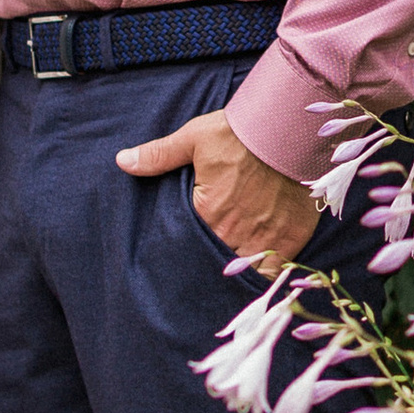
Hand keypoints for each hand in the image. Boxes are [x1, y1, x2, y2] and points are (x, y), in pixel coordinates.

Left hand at [116, 107, 319, 271]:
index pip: (187, 246)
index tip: (184, 258)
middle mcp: (232, 233)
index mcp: (206, 213)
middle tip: (204, 272)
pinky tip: (259, 279)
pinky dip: (267, 277)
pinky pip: (275, 272)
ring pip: (243, 272)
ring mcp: (264, 239)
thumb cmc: (240, 133)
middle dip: (209, 267)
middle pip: (215, 263)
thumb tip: (122, 161)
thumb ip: (159, 155)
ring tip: (228, 282)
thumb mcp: (194, 138)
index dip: (186, 253)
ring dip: (236, 274)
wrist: (289, 129)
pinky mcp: (291, 239)